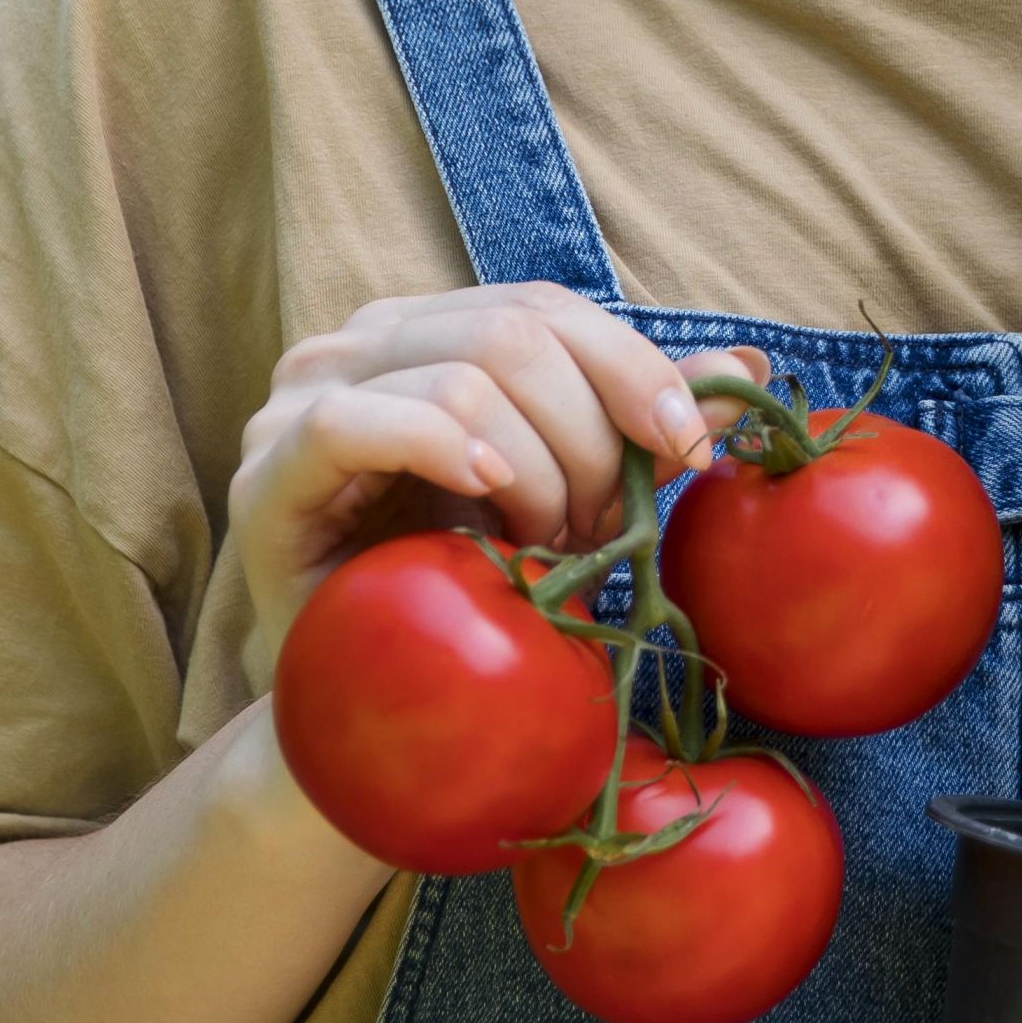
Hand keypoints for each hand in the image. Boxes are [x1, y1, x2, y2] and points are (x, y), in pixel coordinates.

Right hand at [229, 282, 768, 657]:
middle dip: (586, 436)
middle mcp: (359, 344)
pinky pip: (358, 420)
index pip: (547, 309)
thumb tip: (751, 361)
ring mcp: (301, 398)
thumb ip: (637, 430)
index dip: (633, 368)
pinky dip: (442, 446)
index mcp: (428, 332)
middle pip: (515, 333)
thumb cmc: (467, 595)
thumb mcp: (569, 499)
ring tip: (537, 545)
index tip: (690, 448)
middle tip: (596, 530)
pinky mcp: (270, 470)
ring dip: (533, 469)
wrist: (373, 713)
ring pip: (460, 374)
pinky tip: (488, 499)